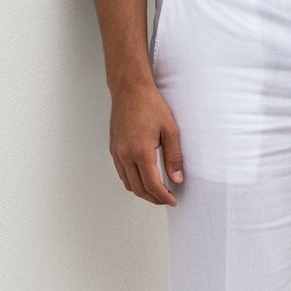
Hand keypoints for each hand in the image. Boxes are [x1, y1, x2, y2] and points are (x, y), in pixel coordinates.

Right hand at [109, 80, 183, 205]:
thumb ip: (174, 157)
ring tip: (158, 191)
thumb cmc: (150, 105)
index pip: (152, 185)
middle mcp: (125, 155)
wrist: (130, 90)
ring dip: (142, 191)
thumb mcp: (170, 130)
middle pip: (138, 189)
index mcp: (140, 152)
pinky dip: (133, 181)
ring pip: (128, 183)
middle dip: (154, 198)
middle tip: (167, 199)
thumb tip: (177, 178)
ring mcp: (117, 153)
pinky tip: (144, 178)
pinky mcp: (114, 149)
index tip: (172, 201)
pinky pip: (122, 173)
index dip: (163, 197)